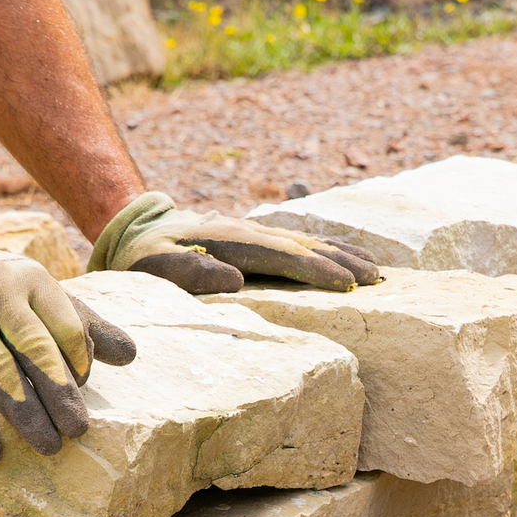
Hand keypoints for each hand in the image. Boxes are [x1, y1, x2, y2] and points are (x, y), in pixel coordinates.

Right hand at [0, 223, 135, 464]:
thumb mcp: (38, 291)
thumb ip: (83, 323)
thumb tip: (130, 355)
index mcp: (32, 283)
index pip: (69, 327)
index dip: (81, 362)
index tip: (83, 385)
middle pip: (37, 351)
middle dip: (61, 395)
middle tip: (78, 432)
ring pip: (0, 372)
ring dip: (26, 414)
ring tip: (49, 446)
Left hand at [88, 191, 379, 294]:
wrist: (138, 232)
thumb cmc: (144, 258)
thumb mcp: (153, 267)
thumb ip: (188, 271)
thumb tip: (234, 278)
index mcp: (230, 241)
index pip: (283, 256)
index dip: (316, 270)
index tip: (347, 284)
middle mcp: (250, 232)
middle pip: (305, 246)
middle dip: (343, 262)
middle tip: (377, 280)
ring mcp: (257, 232)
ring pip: (308, 242)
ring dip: (343, 255)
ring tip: (376, 271)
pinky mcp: (258, 238)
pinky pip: (300, 244)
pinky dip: (329, 251)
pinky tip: (348, 260)